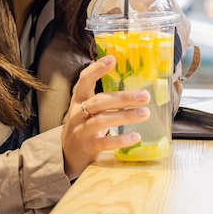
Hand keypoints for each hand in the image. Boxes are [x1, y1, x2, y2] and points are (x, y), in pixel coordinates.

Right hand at [61, 55, 149, 179]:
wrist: (68, 153)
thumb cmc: (84, 126)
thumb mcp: (87, 109)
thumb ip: (103, 100)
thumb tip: (133, 86)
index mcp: (79, 100)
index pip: (84, 80)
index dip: (96, 69)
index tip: (112, 59)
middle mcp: (78, 113)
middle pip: (99, 102)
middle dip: (123, 98)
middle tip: (144, 95)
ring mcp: (81, 130)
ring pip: (102, 120)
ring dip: (124, 116)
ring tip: (144, 113)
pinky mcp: (88, 146)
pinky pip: (105, 142)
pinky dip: (120, 139)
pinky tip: (135, 137)